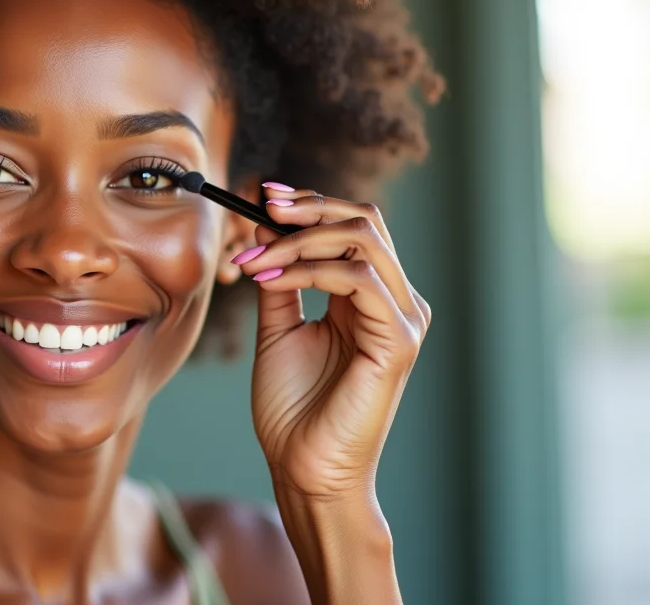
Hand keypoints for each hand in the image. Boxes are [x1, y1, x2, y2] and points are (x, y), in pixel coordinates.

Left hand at [234, 184, 431, 500]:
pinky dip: (311, 268)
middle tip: (264, 207)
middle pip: (365, 220)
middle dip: (310, 206)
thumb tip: (267, 226)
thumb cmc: (293, 407)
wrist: (302, 466)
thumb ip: (280, 278)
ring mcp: (402, 320)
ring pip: (365, 239)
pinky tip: (273, 276)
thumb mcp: (279, 327)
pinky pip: (360, 279)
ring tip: (258, 256)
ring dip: (302, 237)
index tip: (264, 195)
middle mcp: (393, 302)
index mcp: (369, 297)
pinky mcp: (398, 341)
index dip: (311, 203)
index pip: (353, 226)